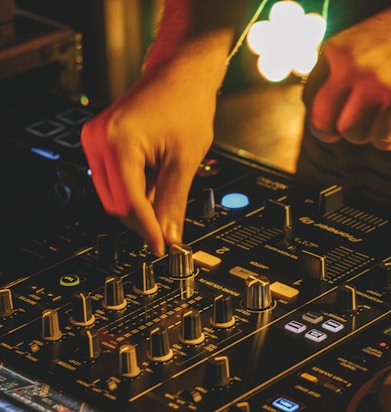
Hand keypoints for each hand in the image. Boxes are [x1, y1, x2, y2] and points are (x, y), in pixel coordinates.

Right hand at [81, 54, 220, 255]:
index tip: (161, 247)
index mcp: (119, 142)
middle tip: (167, 231)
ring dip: (138, 207)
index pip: (129, 202)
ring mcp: (96, 140)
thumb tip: (169, 235)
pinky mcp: (101, 142)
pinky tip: (154, 188)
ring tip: (164, 202)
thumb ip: (174, 202)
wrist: (179, 76)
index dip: (147, 229)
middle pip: (115, 203)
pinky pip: (113, 181)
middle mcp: (99, 140)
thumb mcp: (185, 161)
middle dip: (142, 221)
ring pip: (112, 195)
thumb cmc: (185, 105)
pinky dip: (133, 192)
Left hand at [303, 1, 390, 149]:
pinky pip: (382, 139)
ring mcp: (377, 85)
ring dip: (364, 134)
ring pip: (352, 133)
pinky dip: (387, 141)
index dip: (317, 116)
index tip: (327, 122)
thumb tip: (324, 105)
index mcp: (337, 51)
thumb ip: (340, 68)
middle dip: (331, 133)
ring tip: (378, 122)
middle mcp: (352, 67)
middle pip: (323, 121)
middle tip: (342, 133)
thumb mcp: (360, 39)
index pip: (309, 97)